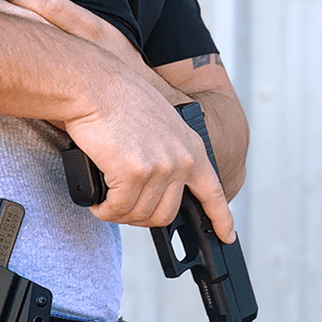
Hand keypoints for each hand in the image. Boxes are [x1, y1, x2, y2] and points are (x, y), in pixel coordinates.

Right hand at [0, 0, 235, 240]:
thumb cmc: (116, 100)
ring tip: (105, 202)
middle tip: (121, 209)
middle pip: (166, 215)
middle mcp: (181, 160)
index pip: (213, 192)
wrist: (94, 85)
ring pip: (140, 215)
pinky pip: (118, 209)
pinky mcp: (134, 173)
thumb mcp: (157, 125)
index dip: (221, 218)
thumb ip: (165, 155)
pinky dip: (104, 211)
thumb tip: (154, 189)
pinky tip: (97, 203)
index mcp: (192, 147)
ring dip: (119, 214)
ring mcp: (159, 168)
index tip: (227, 236)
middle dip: (141, 219)